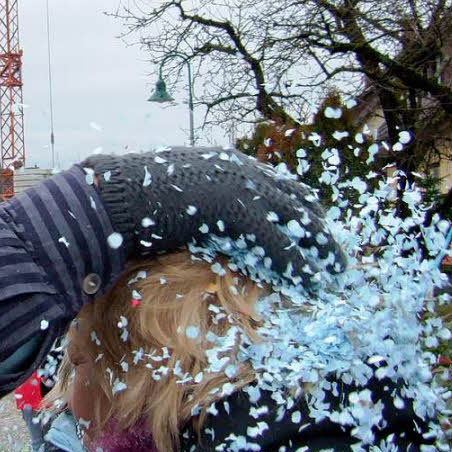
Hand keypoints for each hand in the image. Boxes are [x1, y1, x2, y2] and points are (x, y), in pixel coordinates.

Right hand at [82, 148, 345, 290]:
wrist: (114, 198)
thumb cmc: (131, 203)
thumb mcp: (172, 199)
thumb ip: (195, 207)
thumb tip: (196, 227)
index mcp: (229, 164)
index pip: (280, 187)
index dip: (302, 213)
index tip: (315, 234)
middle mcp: (244, 171)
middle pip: (299, 202)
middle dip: (321, 234)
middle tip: (337, 260)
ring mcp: (244, 189)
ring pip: (299, 223)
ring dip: (322, 253)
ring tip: (336, 277)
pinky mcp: (240, 214)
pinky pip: (280, 245)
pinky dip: (300, 268)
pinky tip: (314, 287)